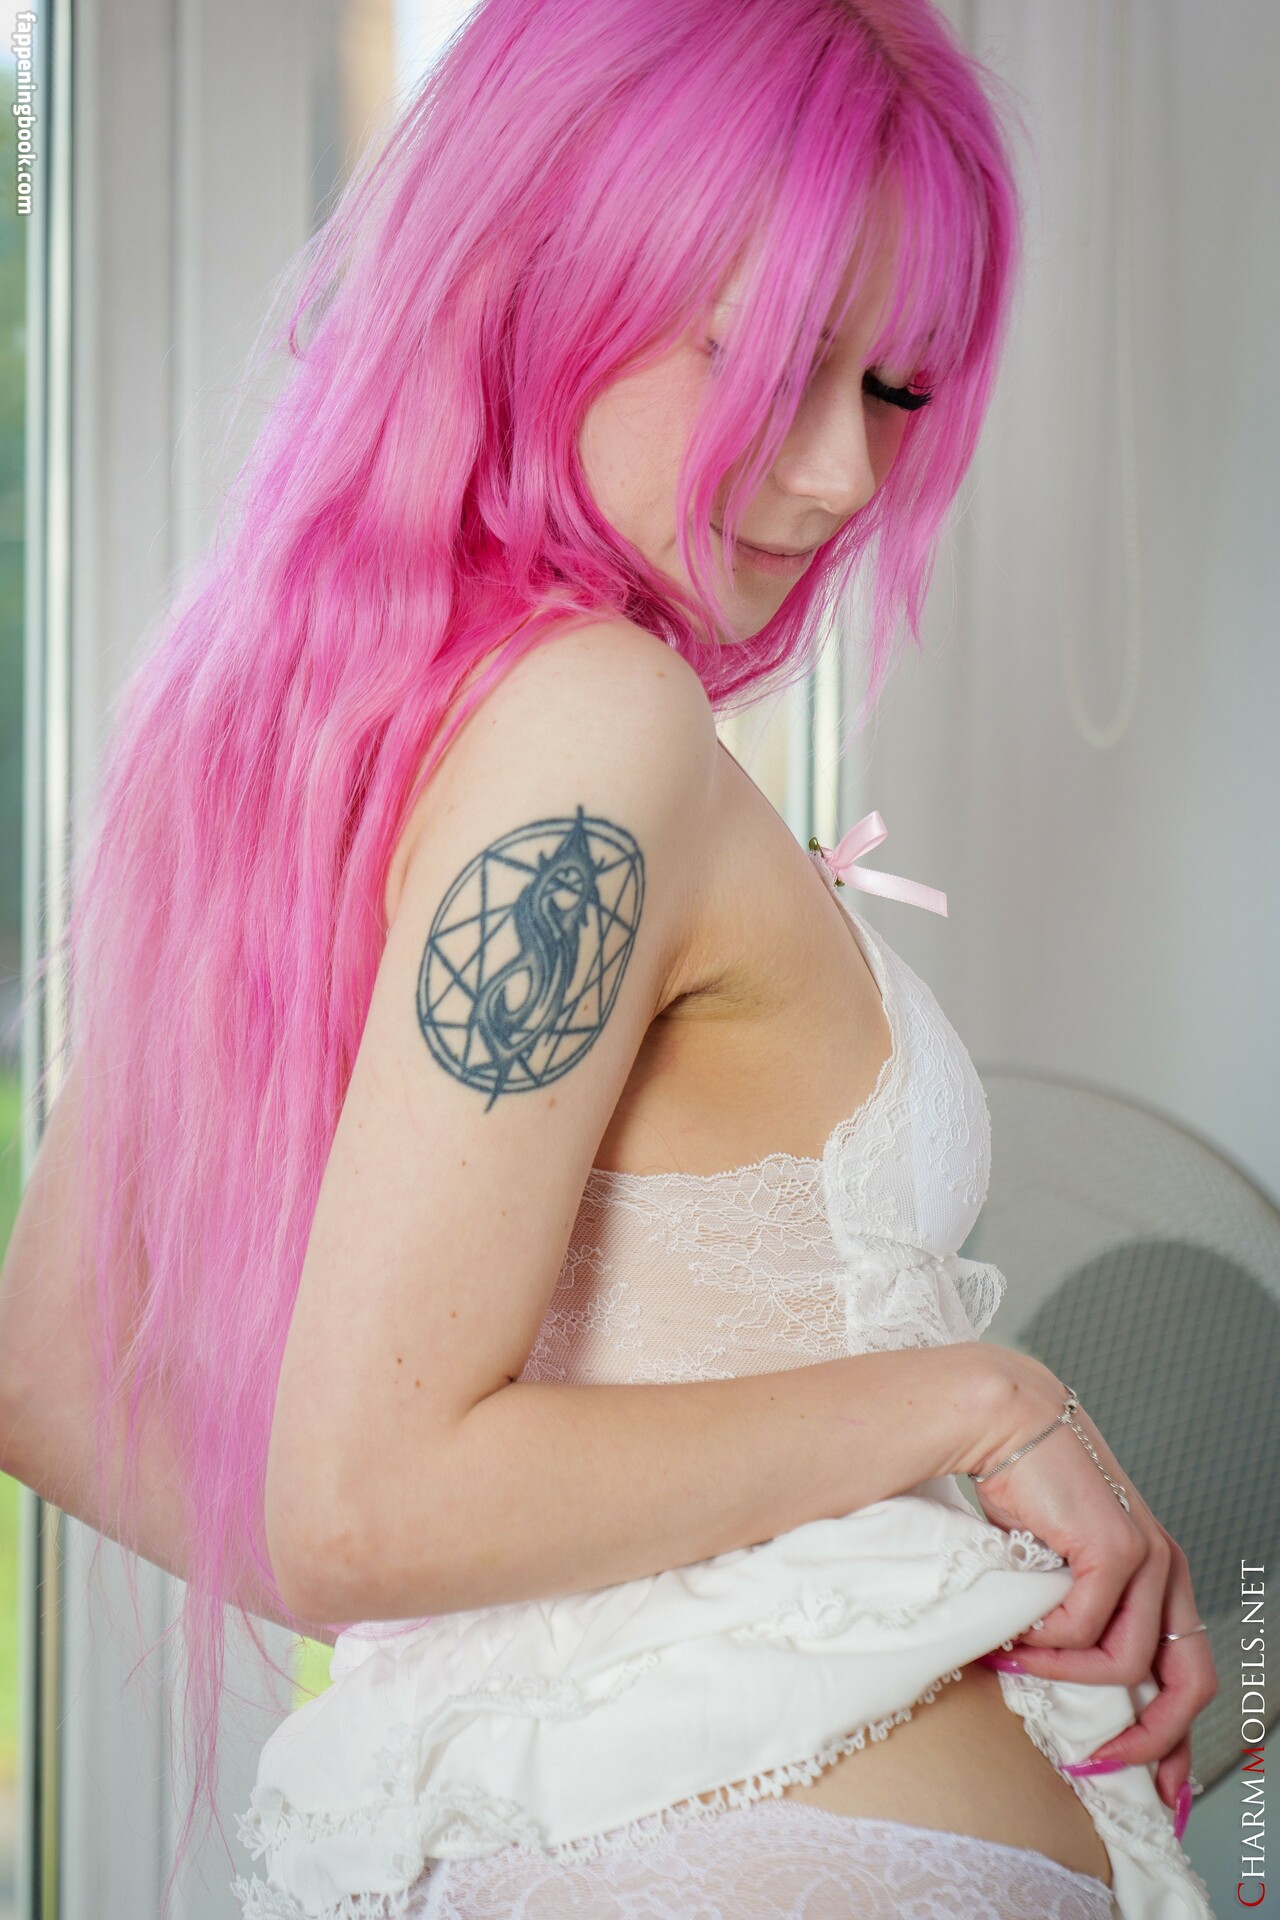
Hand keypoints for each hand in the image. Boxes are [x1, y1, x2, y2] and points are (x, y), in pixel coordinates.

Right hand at [966, 1364, 1218, 1815]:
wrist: (1005, 1423)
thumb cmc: (1023, 1493)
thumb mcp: (1059, 1572)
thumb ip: (1074, 1620)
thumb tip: (1060, 1694)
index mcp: (1162, 1575)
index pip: (1191, 1675)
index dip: (1178, 1742)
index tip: (1157, 1794)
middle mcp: (1168, 1567)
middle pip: (1190, 1684)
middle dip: (1149, 1739)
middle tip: (1098, 1761)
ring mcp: (1148, 1555)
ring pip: (1124, 1662)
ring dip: (1065, 1679)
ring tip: (1018, 1666)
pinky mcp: (1116, 1546)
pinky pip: (1082, 1628)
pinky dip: (1043, 1641)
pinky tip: (1013, 1625)